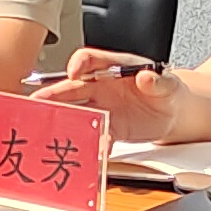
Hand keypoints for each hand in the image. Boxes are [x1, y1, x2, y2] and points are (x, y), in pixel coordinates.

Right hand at [50, 52, 179, 144]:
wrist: (173, 112)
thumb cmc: (166, 90)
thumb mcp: (168, 82)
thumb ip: (158, 80)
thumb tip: (147, 77)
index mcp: (113, 67)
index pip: (90, 60)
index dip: (79, 64)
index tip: (74, 71)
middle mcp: (102, 87)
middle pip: (72, 87)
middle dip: (53, 95)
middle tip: (37, 102)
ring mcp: (103, 108)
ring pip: (77, 112)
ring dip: (64, 121)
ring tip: (50, 129)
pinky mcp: (109, 128)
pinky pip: (95, 135)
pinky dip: (91, 144)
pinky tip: (86, 151)